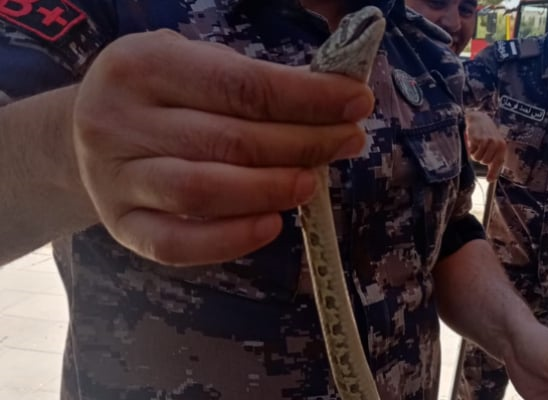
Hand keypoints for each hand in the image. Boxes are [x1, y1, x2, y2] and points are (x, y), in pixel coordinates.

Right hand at [73, 30, 372, 265]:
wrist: (87, 133)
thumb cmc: (161, 94)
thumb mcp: (193, 65)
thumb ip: (250, 83)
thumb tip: (331, 107)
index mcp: (144, 65)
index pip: (242, 85)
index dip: (308, 98)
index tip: (357, 103)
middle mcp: (120, 121)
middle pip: (231, 141)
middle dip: (304, 143)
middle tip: (348, 142)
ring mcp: (114, 179)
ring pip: (204, 193)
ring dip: (272, 190)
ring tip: (312, 182)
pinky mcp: (120, 225)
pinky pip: (175, 245)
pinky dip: (230, 240)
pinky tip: (271, 225)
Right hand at [465, 110, 505, 181]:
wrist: (478, 119)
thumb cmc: (485, 134)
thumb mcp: (492, 146)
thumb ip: (493, 161)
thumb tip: (491, 180)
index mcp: (502, 146)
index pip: (498, 163)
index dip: (493, 172)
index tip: (489, 180)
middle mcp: (497, 144)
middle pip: (485, 162)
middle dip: (480, 157)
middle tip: (479, 148)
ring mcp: (488, 142)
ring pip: (478, 159)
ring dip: (474, 153)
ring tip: (476, 144)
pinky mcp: (479, 140)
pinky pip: (473, 152)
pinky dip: (470, 149)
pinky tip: (473, 141)